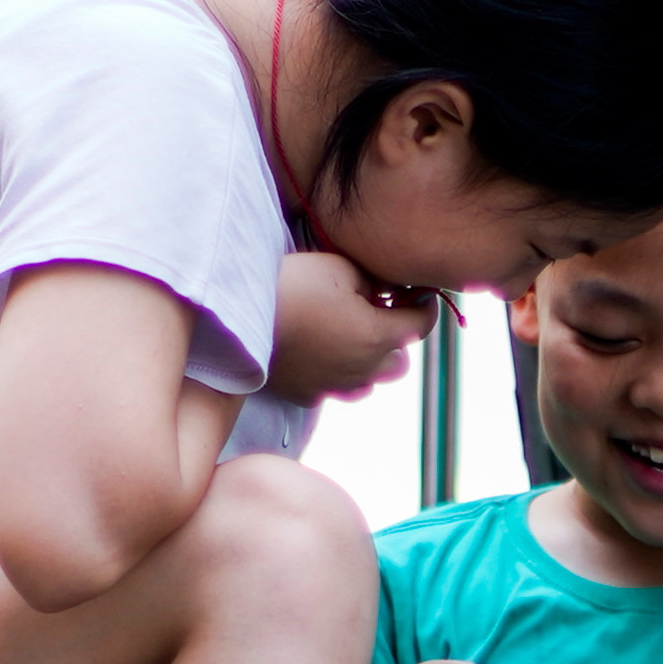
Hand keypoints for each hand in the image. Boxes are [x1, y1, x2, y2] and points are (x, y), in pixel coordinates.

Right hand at [266, 246, 436, 405]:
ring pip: (369, 380)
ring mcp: (334, 388)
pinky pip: (336, 389)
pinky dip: (338, 373)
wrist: (237, 318)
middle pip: (400, 361)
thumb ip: (374, 283)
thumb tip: (382, 294)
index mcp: (377, 337)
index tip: (417, 291)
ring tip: (350, 333)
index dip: (425, 304)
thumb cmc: (291, 287)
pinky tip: (322, 351)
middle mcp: (363, 370)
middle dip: (396, 337)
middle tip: (379, 311)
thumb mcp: (340, 268)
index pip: (421, 324)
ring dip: (369, 360)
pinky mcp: (307, 395)